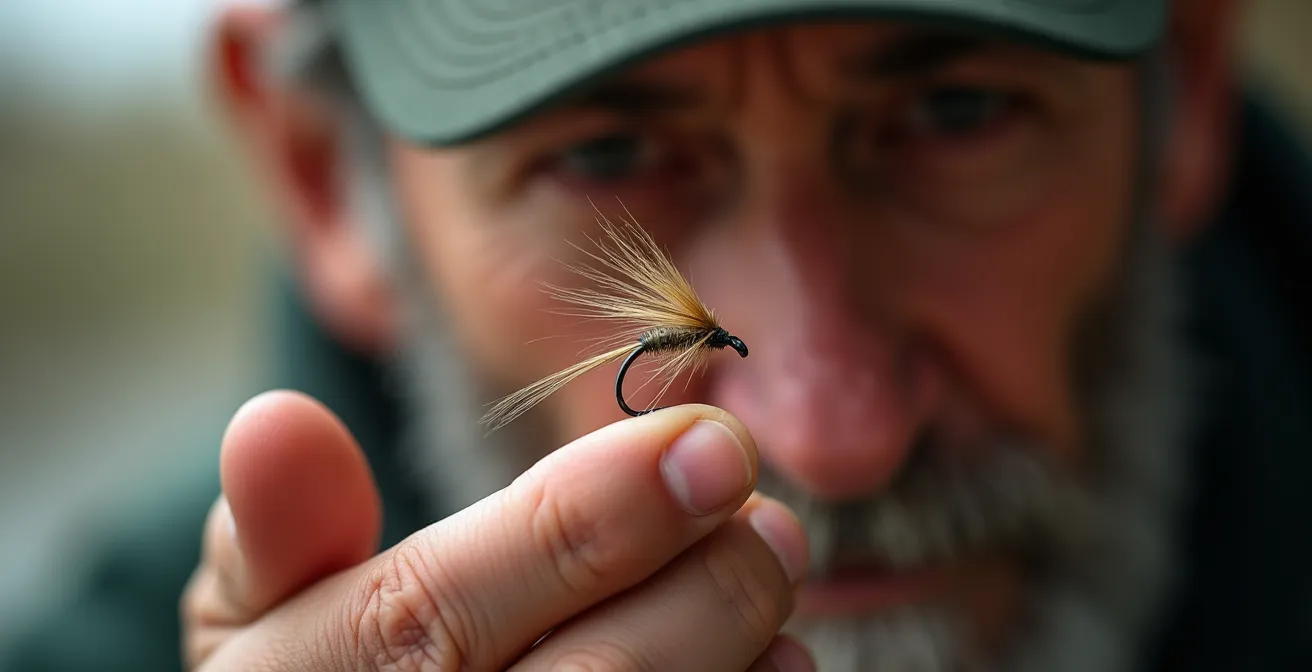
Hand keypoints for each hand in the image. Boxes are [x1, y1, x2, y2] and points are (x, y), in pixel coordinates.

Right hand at [182, 390, 813, 670]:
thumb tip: (278, 417)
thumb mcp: (258, 617)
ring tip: (772, 560)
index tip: (702, 441)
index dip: (581, 521)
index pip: (433, 612)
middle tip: (761, 507)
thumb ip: (278, 533)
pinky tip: (776, 663)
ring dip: (732, 649)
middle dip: (697, 590)